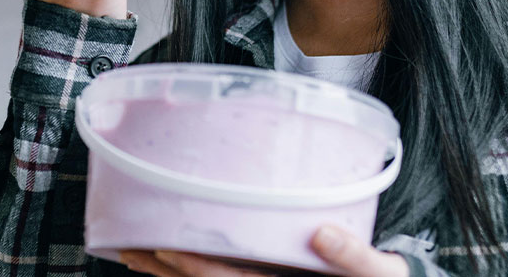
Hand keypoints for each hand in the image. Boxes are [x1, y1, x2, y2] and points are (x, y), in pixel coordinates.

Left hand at [118, 224, 407, 275]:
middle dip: (165, 270)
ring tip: (133, 254)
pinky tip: (170, 256)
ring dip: (169, 273)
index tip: (163, 249)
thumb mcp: (380, 274)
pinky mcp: (268, 276)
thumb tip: (321, 234)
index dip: (194, 268)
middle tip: (127, 249)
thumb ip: (354, 257)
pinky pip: (226, 274)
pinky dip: (194, 267)